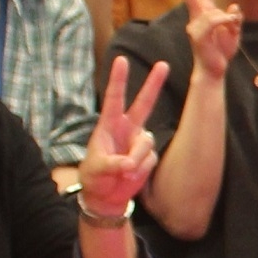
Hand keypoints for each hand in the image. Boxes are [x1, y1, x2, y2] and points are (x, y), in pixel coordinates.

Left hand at [75, 51, 169, 220]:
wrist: (105, 197)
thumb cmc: (94, 178)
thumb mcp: (96, 170)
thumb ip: (112, 165)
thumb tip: (128, 164)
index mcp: (108, 125)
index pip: (114, 98)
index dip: (118, 79)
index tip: (121, 60)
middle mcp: (126, 129)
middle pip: (144, 103)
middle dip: (154, 84)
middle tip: (164, 64)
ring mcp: (138, 142)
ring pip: (147, 142)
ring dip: (137, 159)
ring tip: (124, 173)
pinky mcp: (148, 156)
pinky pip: (150, 159)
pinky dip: (141, 170)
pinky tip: (130, 176)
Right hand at [169, 0, 242, 80]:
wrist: (214, 70)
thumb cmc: (221, 51)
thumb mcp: (234, 32)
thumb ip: (234, 19)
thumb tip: (233, 8)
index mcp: (206, 13)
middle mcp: (198, 17)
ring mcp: (196, 27)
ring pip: (211, 11)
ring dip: (226, 19)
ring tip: (233, 28)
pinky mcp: (199, 36)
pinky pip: (213, 21)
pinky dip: (225, 21)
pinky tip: (232, 24)